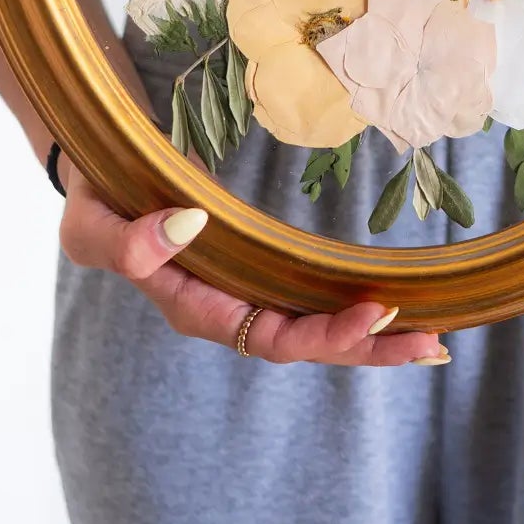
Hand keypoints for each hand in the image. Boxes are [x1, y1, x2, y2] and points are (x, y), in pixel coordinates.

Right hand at [58, 166, 449, 366]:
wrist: (100, 177)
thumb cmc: (96, 202)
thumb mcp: (90, 225)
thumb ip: (126, 241)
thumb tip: (185, 226)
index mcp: (192, 306)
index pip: (267, 336)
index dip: (323, 333)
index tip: (374, 310)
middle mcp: (226, 310)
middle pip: (304, 344)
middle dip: (366, 347)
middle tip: (428, 340)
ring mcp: (245, 293)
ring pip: (315, 329)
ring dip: (372, 339)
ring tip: (432, 341)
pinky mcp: (260, 271)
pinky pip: (312, 300)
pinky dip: (356, 311)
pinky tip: (400, 311)